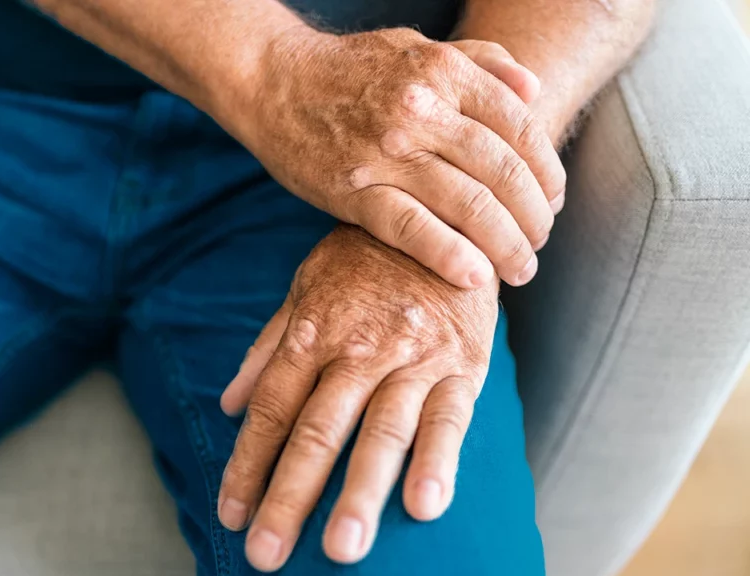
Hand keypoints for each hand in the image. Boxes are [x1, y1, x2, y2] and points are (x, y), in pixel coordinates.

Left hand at [217, 226, 498, 571]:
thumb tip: (228, 404)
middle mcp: (357, 349)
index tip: (229, 517)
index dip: (247, 465)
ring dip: (359, 494)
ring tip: (341, 552)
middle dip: (289, 496)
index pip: (271, 410)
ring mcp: (412, 358)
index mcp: (312, 332)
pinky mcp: (464, 365)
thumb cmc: (364, 260)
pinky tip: (425, 509)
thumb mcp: (305, 288)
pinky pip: (450, 419)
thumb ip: (267, 348)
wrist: (445, 215)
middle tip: (267, 557)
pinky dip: (438, 462)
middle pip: (316, 431)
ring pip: (380, 433)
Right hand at [234, 28, 566, 288]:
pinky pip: (413, 230)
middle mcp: (421, 110)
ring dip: (506, 246)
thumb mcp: (418, 47)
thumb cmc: (350, 68)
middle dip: (534, 218)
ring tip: (520, 270)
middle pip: (503, 173)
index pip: (521, 129)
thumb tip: (533, 91)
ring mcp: (386, 153)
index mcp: (443, 72)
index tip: (553, 202)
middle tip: (540, 244)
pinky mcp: (353, 191)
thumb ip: (480, 62)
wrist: (273, 81)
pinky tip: (476, 278)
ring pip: (468, 206)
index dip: (548, 173)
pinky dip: (451, 257)